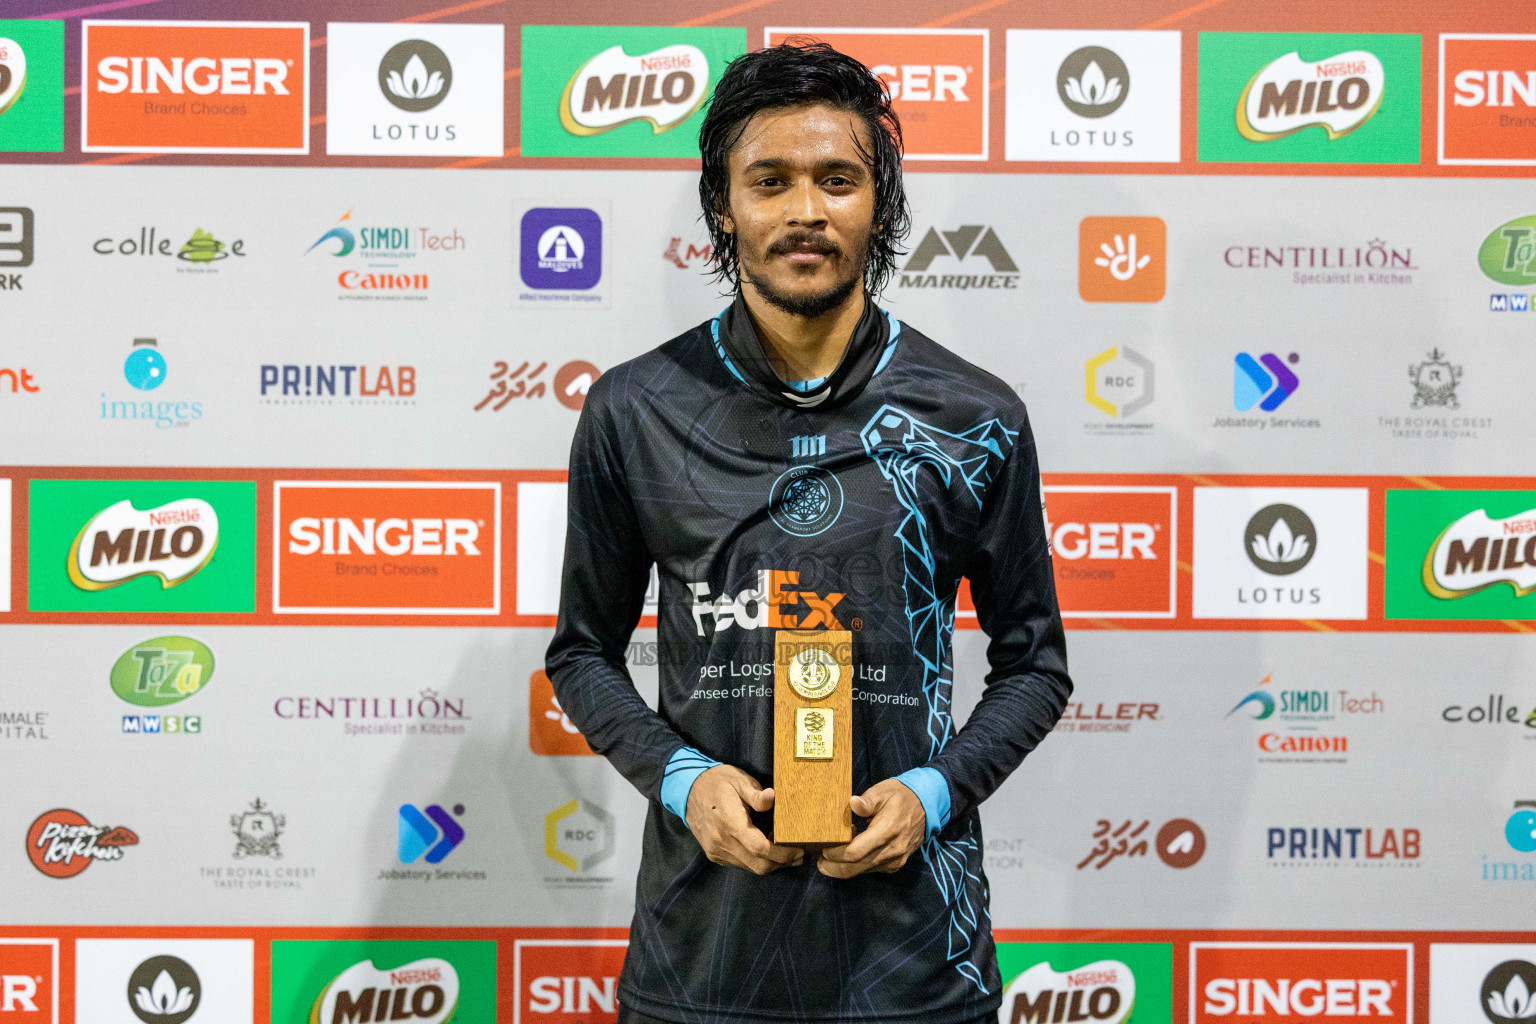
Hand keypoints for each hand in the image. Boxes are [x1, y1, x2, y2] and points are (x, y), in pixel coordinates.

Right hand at [685, 765, 804, 874]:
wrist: (687, 789)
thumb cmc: (717, 782)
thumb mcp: (739, 780)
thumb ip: (756, 794)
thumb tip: (773, 798)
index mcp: (730, 823)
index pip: (761, 848)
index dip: (783, 854)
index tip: (798, 850)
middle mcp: (722, 842)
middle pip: (758, 865)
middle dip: (781, 863)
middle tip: (797, 855)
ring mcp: (716, 850)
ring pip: (750, 867)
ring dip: (769, 863)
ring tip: (783, 852)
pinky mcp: (713, 854)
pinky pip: (739, 864)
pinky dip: (754, 860)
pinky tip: (762, 848)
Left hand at [816, 778, 926, 878]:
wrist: (927, 805)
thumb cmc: (901, 796)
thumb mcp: (883, 791)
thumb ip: (867, 800)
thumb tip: (852, 803)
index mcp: (886, 831)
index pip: (854, 852)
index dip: (835, 853)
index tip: (823, 847)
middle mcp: (892, 851)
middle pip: (855, 868)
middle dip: (833, 868)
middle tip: (819, 861)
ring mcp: (895, 860)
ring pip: (862, 871)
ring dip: (844, 866)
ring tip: (832, 854)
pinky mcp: (896, 864)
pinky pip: (872, 870)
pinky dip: (858, 865)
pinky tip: (852, 852)